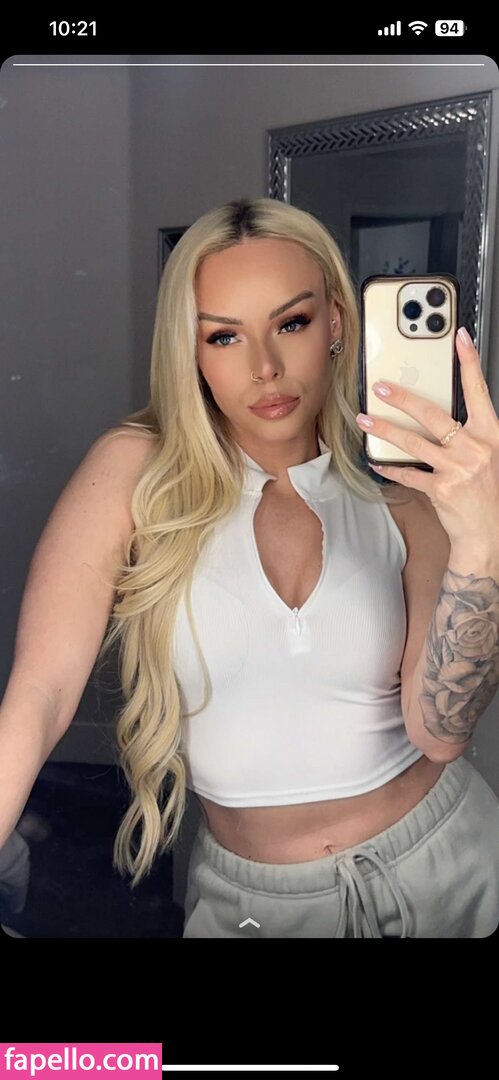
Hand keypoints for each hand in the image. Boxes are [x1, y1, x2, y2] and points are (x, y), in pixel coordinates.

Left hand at [355, 328, 498, 548]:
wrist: (490, 534)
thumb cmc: (489, 494)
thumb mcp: (490, 457)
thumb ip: (472, 435)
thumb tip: (445, 416)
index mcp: (490, 435)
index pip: (479, 391)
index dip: (470, 363)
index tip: (460, 339)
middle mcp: (474, 448)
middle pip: (433, 415)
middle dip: (403, 398)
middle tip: (382, 387)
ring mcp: (457, 469)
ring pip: (414, 442)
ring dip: (386, 430)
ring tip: (366, 420)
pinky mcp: (441, 489)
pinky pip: (409, 474)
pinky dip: (390, 467)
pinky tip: (376, 462)